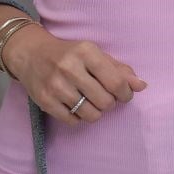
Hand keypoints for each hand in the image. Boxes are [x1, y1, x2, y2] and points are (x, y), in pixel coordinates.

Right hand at [1, 26, 147, 128]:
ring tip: (89, 101)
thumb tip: (142, 86)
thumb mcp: (94, 54)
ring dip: (95, 111)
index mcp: (85, 52)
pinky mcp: (45, 101)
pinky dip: (78, 117)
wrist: (31, 54)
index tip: (123, 94)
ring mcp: (55, 85)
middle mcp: (69, 67)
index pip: (116, 82)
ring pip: (91, 114)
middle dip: (109, 103)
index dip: (125, 93)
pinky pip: (73, 121)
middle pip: (105, 101)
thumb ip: (119, 69)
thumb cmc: (69, 54)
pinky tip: (75, 105)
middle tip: (103, 96)